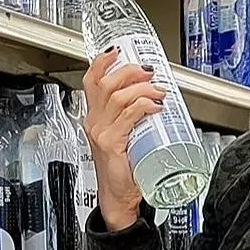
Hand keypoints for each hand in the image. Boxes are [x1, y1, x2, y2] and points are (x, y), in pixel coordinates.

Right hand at [82, 50, 166, 230]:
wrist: (117, 198)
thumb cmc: (122, 171)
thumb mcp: (123, 138)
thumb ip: (131, 121)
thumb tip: (155, 101)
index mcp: (94, 118)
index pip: (91, 81)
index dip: (102, 62)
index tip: (117, 51)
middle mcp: (94, 122)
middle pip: (106, 83)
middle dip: (129, 71)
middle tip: (148, 72)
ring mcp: (102, 132)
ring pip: (118, 96)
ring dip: (142, 88)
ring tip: (158, 90)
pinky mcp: (111, 143)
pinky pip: (128, 116)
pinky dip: (143, 106)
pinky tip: (155, 106)